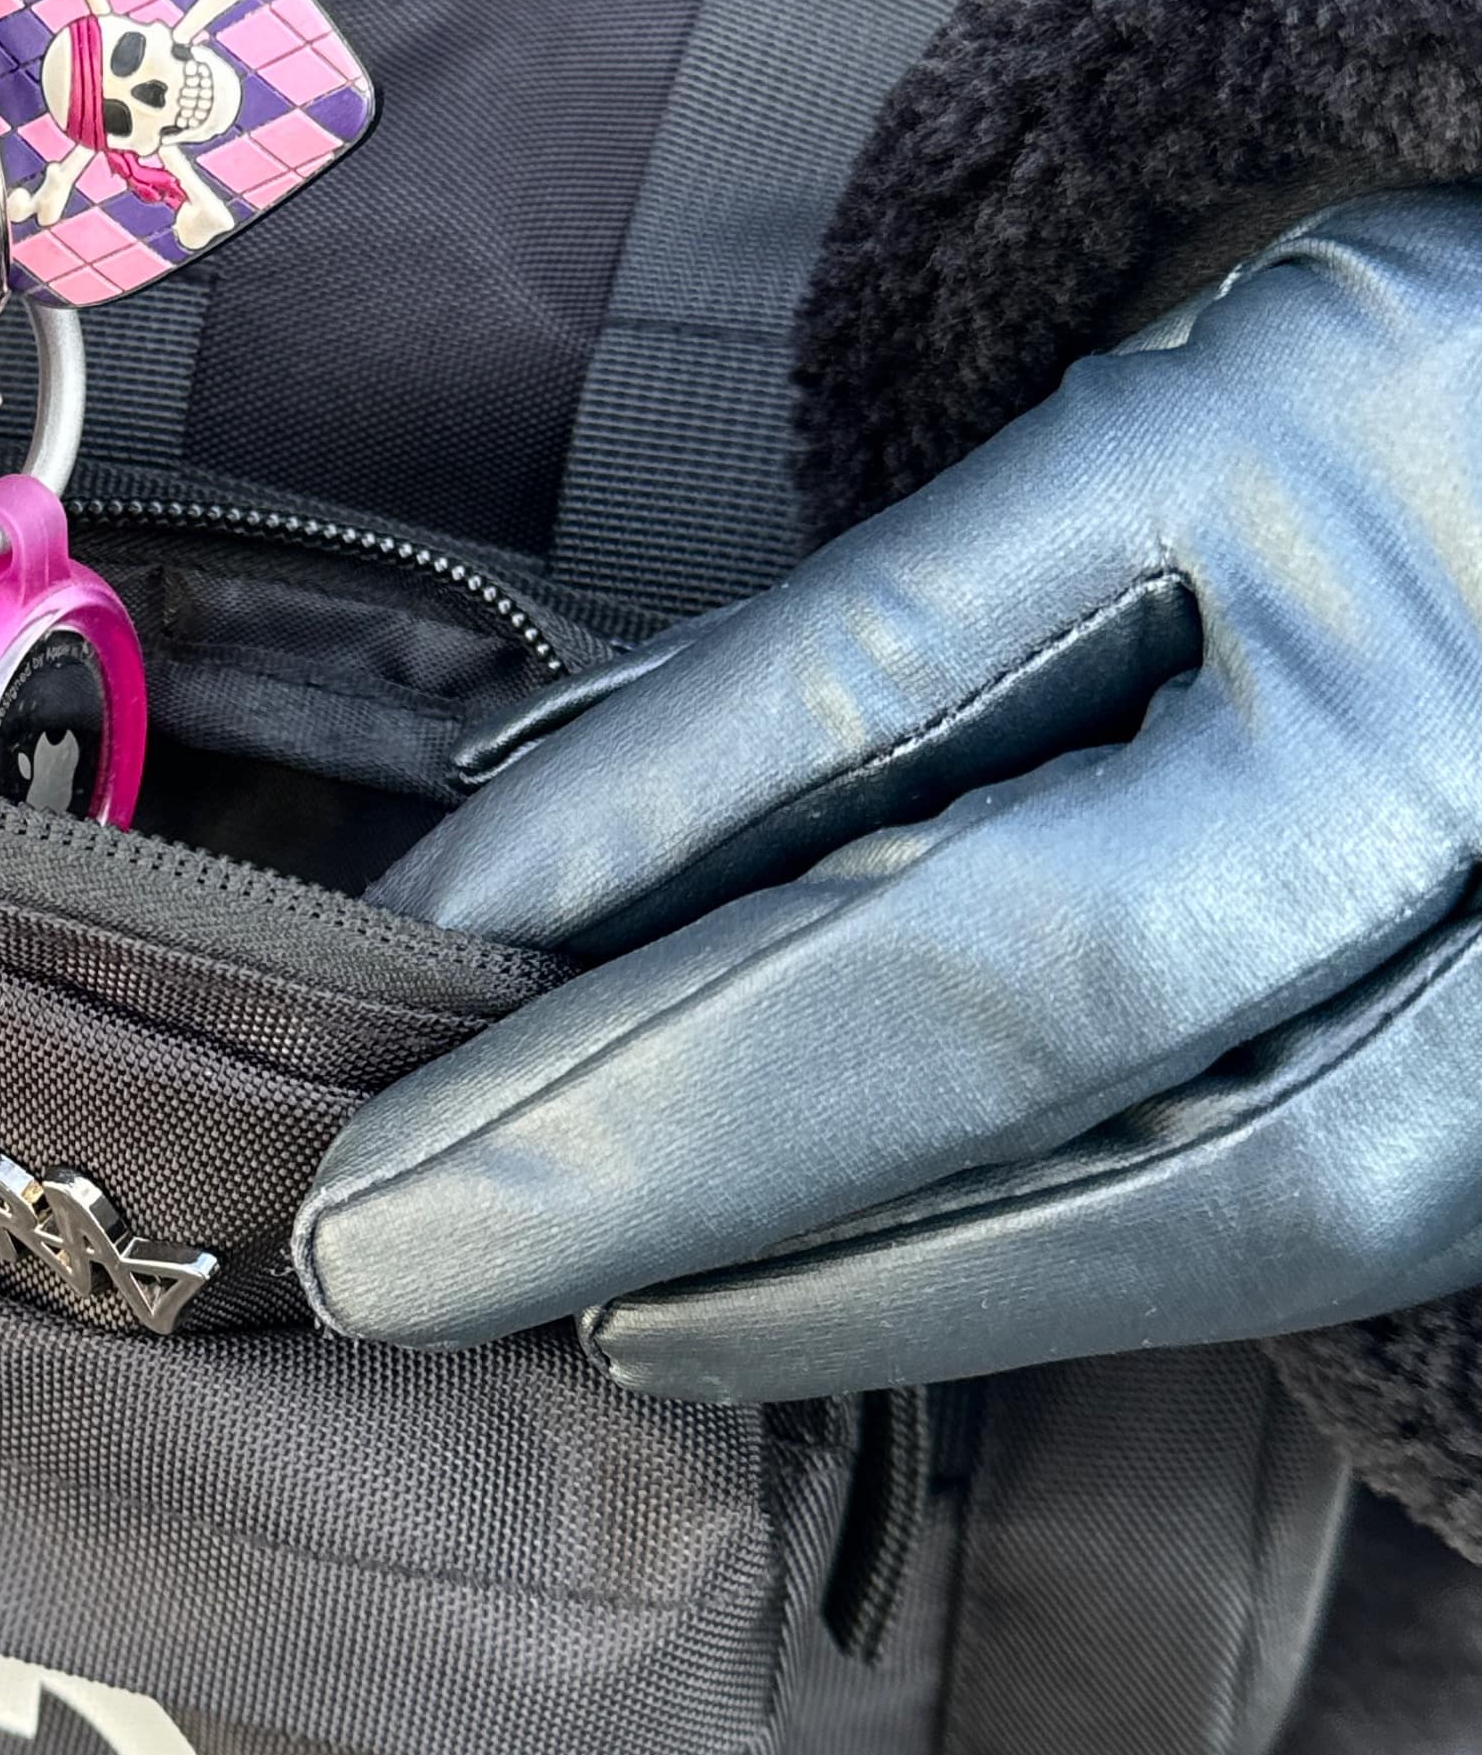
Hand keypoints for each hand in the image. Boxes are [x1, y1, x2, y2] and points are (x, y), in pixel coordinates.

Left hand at [296, 189, 1481, 1398]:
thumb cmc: (1383, 449)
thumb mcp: (1150, 437)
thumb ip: (871, 642)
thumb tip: (530, 862)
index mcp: (1308, 439)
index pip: (896, 674)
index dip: (622, 841)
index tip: (392, 963)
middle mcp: (1449, 705)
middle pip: (1029, 974)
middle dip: (664, 1133)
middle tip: (379, 1242)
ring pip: (1202, 1185)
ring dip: (834, 1281)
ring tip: (568, 1311)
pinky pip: (1298, 1243)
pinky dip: (1010, 1294)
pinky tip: (786, 1317)